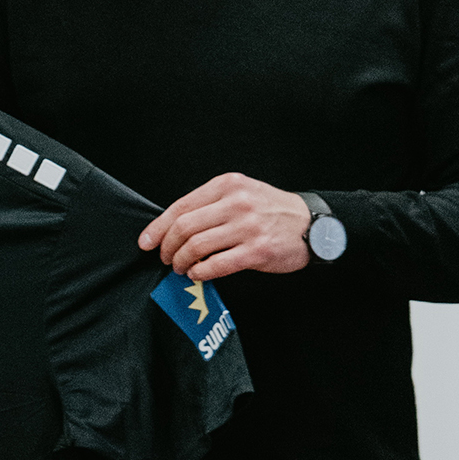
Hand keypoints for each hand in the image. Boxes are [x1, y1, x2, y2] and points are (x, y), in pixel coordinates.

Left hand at [139, 173, 311, 280]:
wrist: (313, 224)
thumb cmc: (271, 210)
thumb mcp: (241, 193)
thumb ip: (210, 205)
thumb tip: (172, 227)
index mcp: (226, 185)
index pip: (181, 206)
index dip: (158, 227)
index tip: (146, 241)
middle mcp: (236, 203)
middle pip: (184, 227)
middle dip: (168, 246)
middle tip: (165, 258)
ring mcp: (247, 227)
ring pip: (197, 246)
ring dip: (182, 261)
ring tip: (181, 267)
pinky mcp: (258, 251)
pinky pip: (217, 264)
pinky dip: (201, 272)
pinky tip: (198, 274)